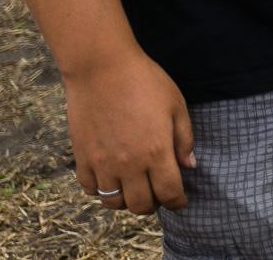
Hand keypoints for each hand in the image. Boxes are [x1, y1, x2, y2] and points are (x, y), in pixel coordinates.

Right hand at [65, 48, 194, 214]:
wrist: (102, 68)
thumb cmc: (145, 81)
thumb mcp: (176, 105)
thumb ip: (184, 139)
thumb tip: (190, 165)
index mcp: (156, 152)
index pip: (169, 193)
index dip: (177, 201)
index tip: (180, 200)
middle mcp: (129, 164)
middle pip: (141, 205)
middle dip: (154, 204)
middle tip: (158, 193)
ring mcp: (102, 163)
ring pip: (113, 203)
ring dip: (127, 201)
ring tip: (134, 187)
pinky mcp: (82, 157)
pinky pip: (90, 189)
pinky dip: (101, 191)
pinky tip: (111, 178)